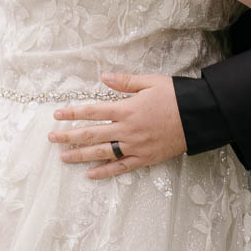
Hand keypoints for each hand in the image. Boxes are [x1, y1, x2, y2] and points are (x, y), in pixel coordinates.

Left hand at [47, 73, 185, 179]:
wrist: (198, 117)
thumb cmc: (176, 96)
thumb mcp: (150, 82)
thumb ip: (125, 81)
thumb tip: (103, 76)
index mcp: (127, 109)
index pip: (92, 111)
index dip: (73, 113)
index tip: (57, 115)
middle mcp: (127, 130)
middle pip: (92, 134)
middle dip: (70, 136)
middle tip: (52, 138)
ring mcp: (135, 146)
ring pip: (102, 153)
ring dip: (81, 155)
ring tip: (64, 157)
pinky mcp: (145, 158)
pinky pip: (121, 167)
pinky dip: (105, 172)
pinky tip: (91, 174)